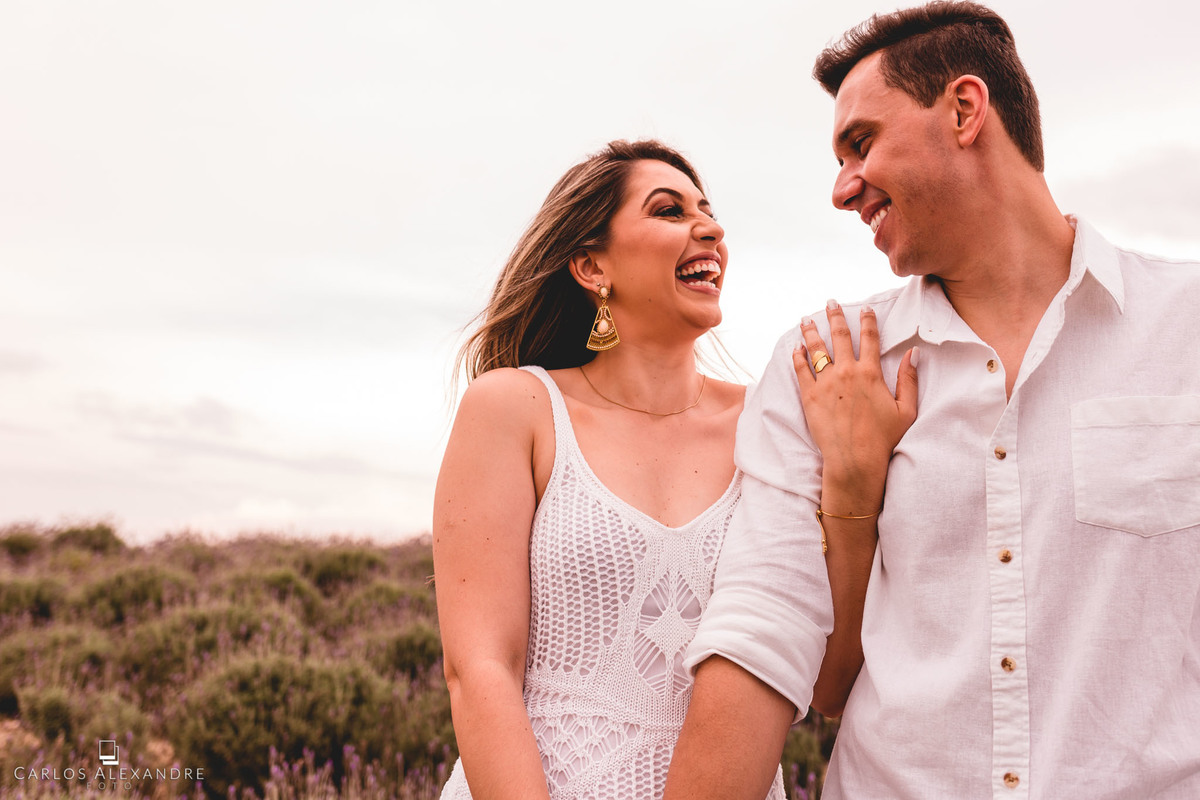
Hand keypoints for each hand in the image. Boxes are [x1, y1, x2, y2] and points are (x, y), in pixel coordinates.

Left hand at [791, 301, 917, 505]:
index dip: (868, 321)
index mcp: (871, 373)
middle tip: (831, 303)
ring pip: (817, 349)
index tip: (865, 309)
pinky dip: (798, 356)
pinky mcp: (810, 396)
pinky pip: (801, 370)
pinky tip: (796, 347)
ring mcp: (826, 383)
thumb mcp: (906, 409)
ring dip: (812, 331)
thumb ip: (908, 379)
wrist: (855, 459)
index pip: (869, 339)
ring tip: (806, 319)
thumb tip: (914, 353)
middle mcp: (847, 372)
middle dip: (836, 316)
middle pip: (840, 336)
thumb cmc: (883, 438)